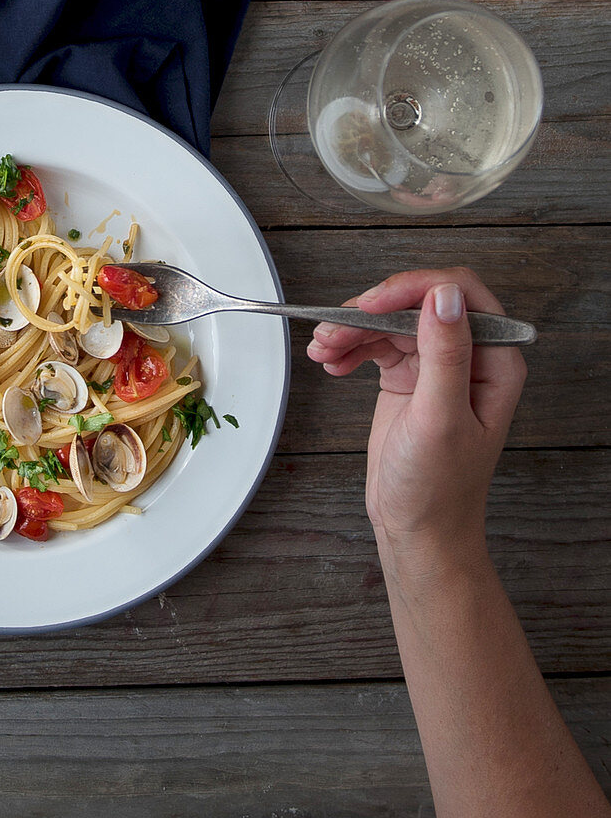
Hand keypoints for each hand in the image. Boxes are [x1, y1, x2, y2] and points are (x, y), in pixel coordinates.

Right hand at [306, 268, 525, 563]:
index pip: (459, 295)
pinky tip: (332, 363)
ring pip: (390, 323)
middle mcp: (468, 357)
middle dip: (371, 312)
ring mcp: (435, 367)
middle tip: (334, 330)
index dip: (412, 290)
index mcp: (494, 361)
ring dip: (352, 330)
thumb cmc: (438, 487)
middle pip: (415, 305)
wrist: (417, 527)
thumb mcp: (440, 419)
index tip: (371, 305)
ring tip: (324, 348)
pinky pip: (375, 346)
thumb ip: (445, 355)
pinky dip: (350, 348)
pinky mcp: (407, 379)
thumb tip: (443, 298)